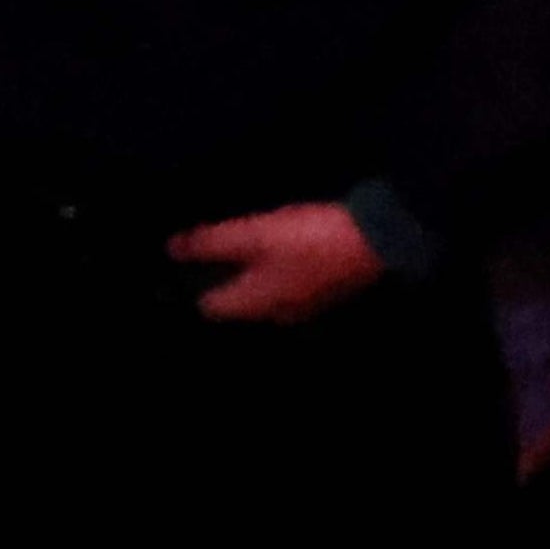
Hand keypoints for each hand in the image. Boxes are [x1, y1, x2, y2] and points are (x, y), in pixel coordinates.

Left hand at [165, 199, 385, 324]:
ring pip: (266, 294)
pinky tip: (276, 247)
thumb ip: (211, 243)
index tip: (181, 265)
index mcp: (255, 304)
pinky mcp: (326, 290)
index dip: (193, 285)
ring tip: (237, 243)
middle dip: (221, 279)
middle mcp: (278, 313)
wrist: (377, 238)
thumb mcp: (253, 235)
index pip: (210, 307)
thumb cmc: (308, 239)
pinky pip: (289, 284)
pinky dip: (277, 269)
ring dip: (250, 273)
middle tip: (206, 249)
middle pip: (239, 302)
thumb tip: (171, 249)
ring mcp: (306, 304)